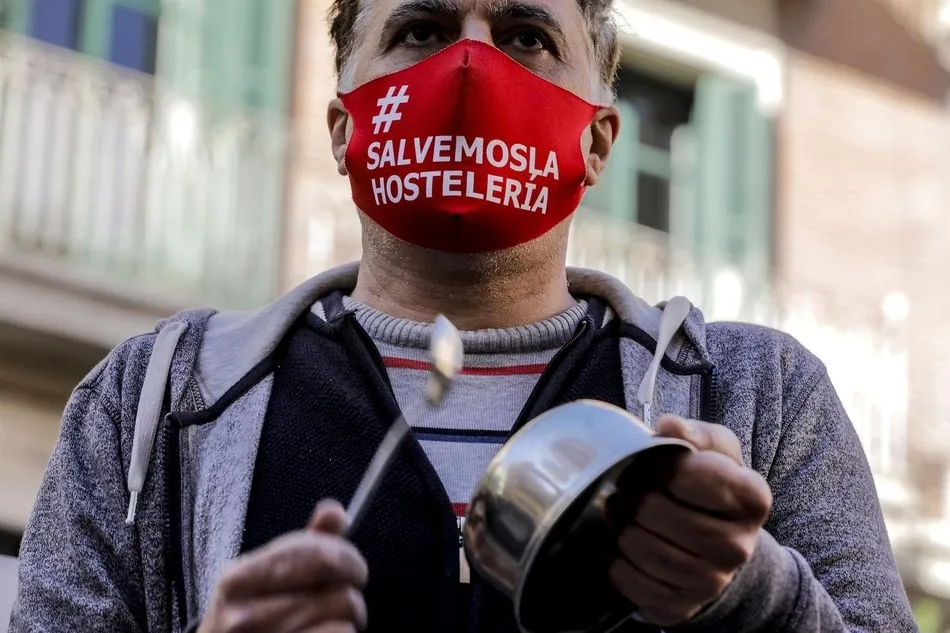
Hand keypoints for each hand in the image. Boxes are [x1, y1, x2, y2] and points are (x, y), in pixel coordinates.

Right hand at [199, 500, 367, 632]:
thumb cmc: (252, 616)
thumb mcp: (265, 577)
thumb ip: (303, 546)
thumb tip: (334, 512)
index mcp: (238, 579)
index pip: (313, 554)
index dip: (348, 558)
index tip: (357, 569)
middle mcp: (244, 615)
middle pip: (337, 591)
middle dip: (351, 592)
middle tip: (348, 598)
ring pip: (342, 620)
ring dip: (348, 620)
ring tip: (329, 621)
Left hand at [609, 416, 771, 626]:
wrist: (717, 541)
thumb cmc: (709, 486)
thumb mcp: (712, 450)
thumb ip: (693, 433)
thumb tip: (668, 426)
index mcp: (752, 498)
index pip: (692, 477)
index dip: (660, 467)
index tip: (649, 465)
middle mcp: (740, 545)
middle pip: (667, 517)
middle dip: (636, 501)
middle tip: (624, 492)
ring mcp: (714, 582)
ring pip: (649, 553)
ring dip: (624, 532)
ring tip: (619, 516)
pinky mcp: (684, 606)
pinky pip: (637, 586)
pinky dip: (619, 565)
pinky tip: (620, 549)